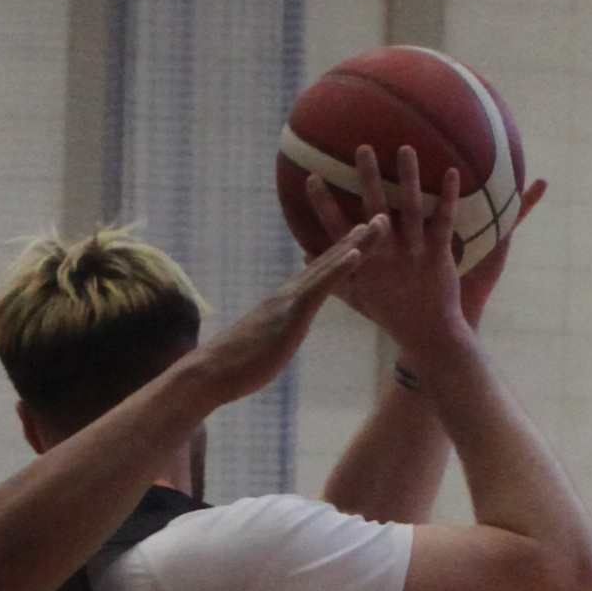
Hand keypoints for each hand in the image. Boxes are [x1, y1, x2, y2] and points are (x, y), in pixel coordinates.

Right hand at [182, 207, 384, 419]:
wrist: (208, 373)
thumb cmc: (233, 367)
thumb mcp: (265, 346)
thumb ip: (275, 334)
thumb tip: (279, 336)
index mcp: (286, 303)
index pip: (319, 274)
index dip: (342, 254)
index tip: (361, 236)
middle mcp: (289, 294)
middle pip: (329, 262)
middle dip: (358, 240)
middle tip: (382, 217)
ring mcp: (290, 301)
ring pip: (329, 266)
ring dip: (356, 244)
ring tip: (378, 223)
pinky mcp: (291, 315)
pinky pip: (319, 288)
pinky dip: (339, 268)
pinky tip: (357, 253)